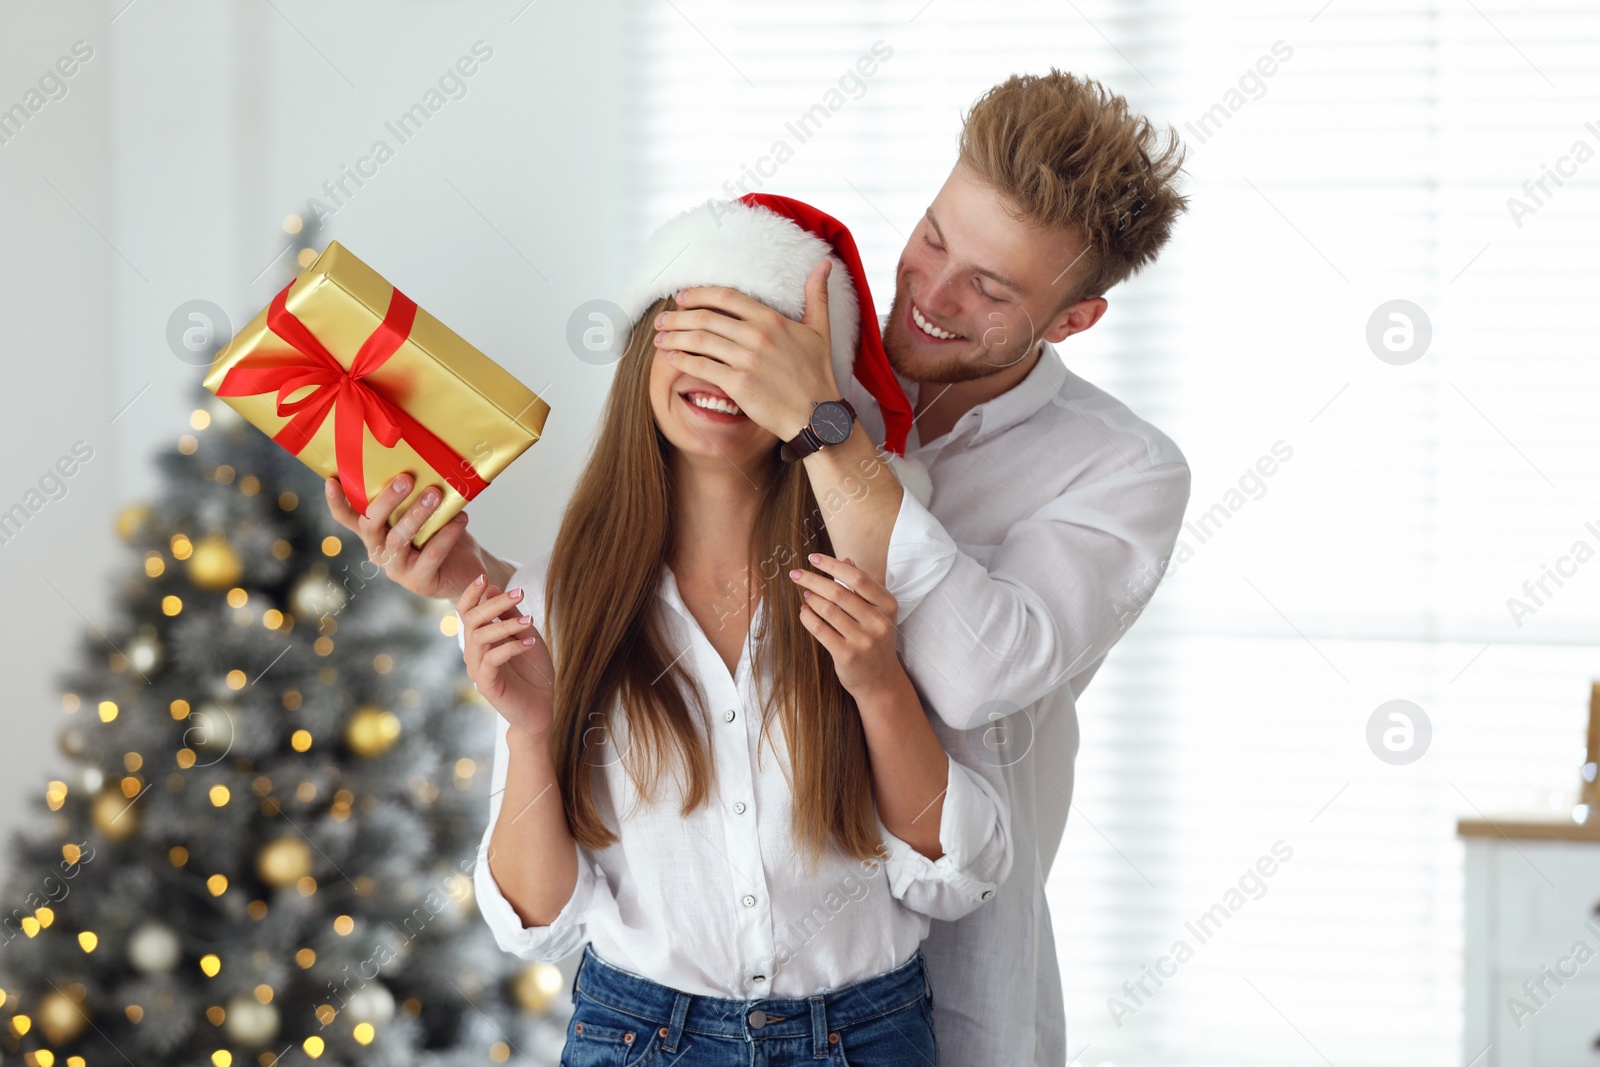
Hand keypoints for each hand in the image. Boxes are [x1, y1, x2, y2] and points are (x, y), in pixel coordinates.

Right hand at [324, 472, 489, 600]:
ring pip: (398, 540)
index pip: (347, 517)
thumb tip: (419, 458)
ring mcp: (396, 569)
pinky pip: (431, 554)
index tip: (332, 480)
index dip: (336, 502)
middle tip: (406, 479)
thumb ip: (413, 495)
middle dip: (386, 500)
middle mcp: (378, 551)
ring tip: (435, 494)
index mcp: (373, 532)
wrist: (466, 570)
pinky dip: (446, 534)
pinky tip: (460, 518)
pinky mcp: (419, 581)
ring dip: (416, 514)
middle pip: (370, 524)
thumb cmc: (441, 533)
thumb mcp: (424, 512)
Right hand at [456, 573, 555, 739]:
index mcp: (479, 638)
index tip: (484, 576)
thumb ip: (511, 615)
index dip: (471, 593)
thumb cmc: (533, 671)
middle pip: (472, 620)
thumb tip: (494, 586)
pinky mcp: (487, 684)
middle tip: (519, 593)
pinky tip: (531, 642)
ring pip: (481, 637)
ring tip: (529, 621)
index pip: (466, 611)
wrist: (540, 709)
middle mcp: (473, 652)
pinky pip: (493, 659)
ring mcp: (478, 668)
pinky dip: (512, 647)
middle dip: (494, 603)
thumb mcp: (525, 635)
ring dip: (505, 625)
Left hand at [655, 259, 838, 440]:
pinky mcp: (739, 384)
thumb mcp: (820, 330)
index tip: (681, 297)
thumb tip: (824, 265)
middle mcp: (757, 335)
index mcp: (772, 319)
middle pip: (706, 317)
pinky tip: (672, 359)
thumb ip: (816, 296)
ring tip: (659, 339)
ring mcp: (747, 360)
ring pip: (699, 340)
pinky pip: (701, 367)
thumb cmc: (817, 374)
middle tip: (661, 319)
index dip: (699, 294)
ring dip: (674, 337)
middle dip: (678, 316)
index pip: (726, 297)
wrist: (817, 415)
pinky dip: (682, 361)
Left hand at [789, 553, 903, 701]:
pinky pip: (820, 630)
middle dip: (813, 580)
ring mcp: (863, 640)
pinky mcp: (847, 655)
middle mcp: (878, 622)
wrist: (881, 680)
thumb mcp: (878, 611)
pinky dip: (808, 618)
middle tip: (796, 574)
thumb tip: (847, 559)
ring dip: (811, 599)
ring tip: (805, 594)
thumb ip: (864, 586)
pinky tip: (804, 612)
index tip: (813, 558)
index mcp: (888, 605)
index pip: (857, 578)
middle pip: (839, 592)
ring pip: (828, 610)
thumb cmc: (876, 639)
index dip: (832, 565)